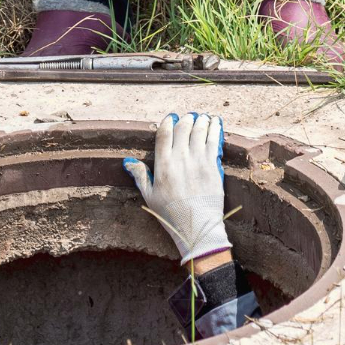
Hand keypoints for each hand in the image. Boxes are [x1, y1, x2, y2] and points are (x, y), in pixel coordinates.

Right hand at [123, 113, 228, 265]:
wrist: (197, 227)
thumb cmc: (171, 215)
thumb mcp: (150, 197)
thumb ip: (140, 176)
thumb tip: (128, 161)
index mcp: (163, 165)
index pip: (164, 134)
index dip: (167, 122)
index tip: (171, 118)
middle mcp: (180, 159)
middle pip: (183, 128)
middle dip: (186, 119)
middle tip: (189, 116)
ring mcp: (198, 161)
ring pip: (199, 131)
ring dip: (201, 120)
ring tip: (203, 117)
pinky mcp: (213, 166)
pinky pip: (214, 141)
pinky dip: (215, 129)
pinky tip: (215, 123)